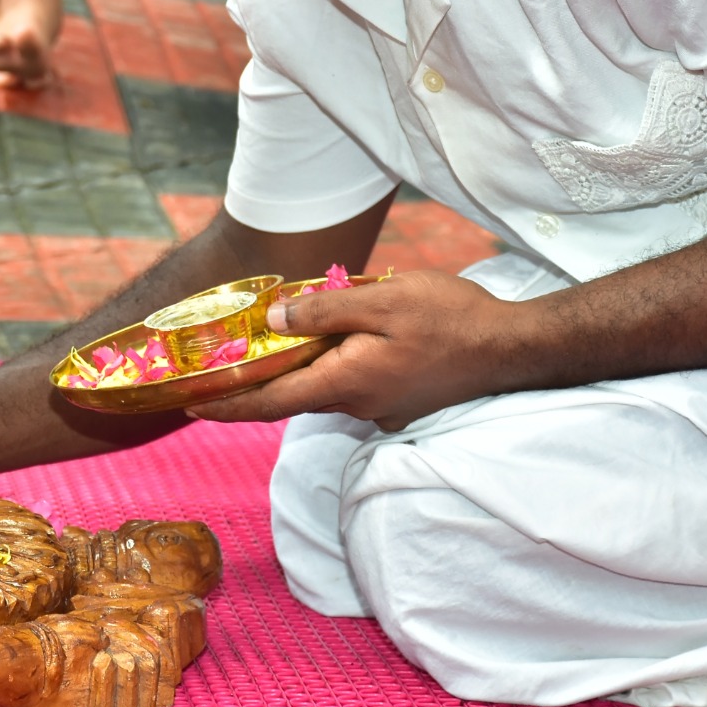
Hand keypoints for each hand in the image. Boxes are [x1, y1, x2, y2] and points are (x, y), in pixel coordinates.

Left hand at [186, 271, 521, 430]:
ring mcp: (380, 406)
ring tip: (264, 343)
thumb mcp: (384, 300)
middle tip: (213, 370)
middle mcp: (357, 403)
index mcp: (347, 381)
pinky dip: (325, 366)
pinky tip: (326, 338)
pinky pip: (348, 384)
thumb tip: (274, 321)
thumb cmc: (452, 318)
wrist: (516, 347)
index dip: (226, 404)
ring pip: (320, 388)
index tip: (190, 404)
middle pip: (290, 397)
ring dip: (291, 371)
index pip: (269, 402)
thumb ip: (325, 311)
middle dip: (251, 386)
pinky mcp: (398, 400)